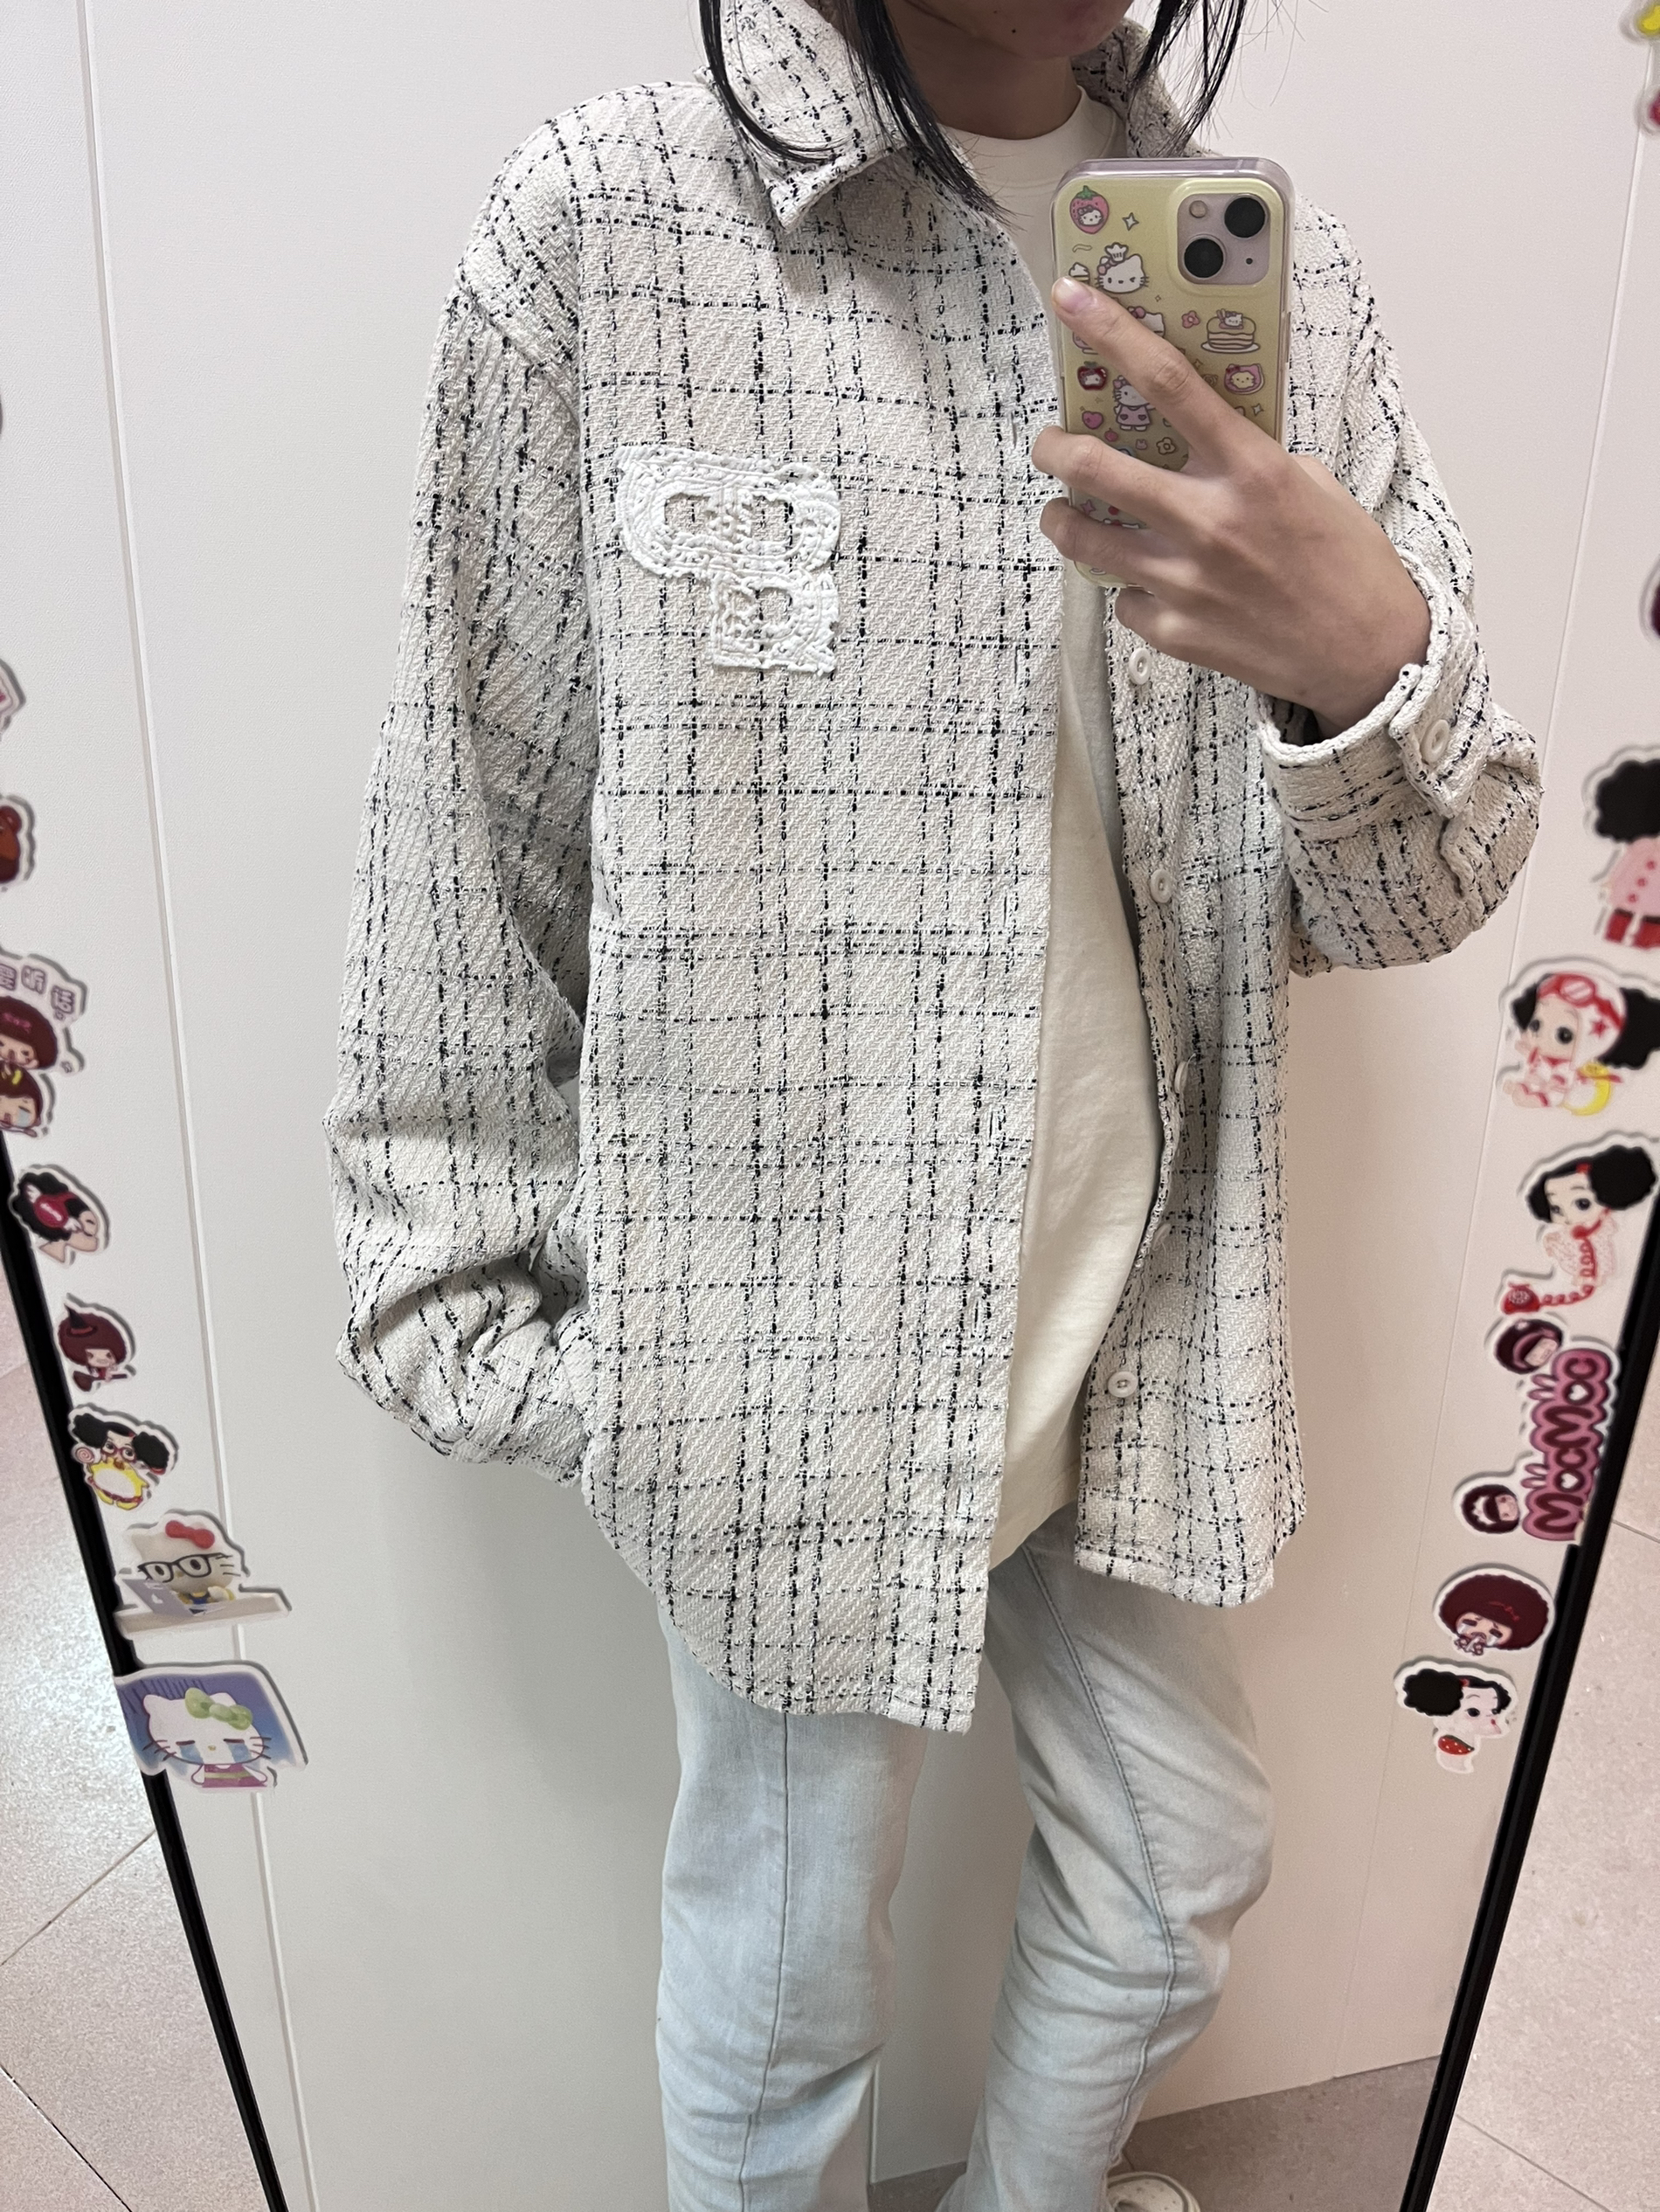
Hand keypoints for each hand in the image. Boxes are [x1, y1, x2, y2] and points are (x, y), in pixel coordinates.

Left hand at [1033, 277, 1431, 737]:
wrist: (1367, 654)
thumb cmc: (1345, 562)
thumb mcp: (1311, 485)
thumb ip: (1250, 457)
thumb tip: (1198, 435)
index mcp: (1251, 468)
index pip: (1168, 382)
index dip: (1112, 333)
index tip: (1071, 299)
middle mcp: (1210, 521)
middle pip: (1097, 467)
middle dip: (1055, 448)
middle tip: (1050, 444)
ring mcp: (1186, 581)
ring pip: (1084, 540)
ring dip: (1064, 519)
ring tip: (1067, 512)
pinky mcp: (1174, 632)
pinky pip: (1124, 600)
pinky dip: (1130, 589)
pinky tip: (1152, 586)